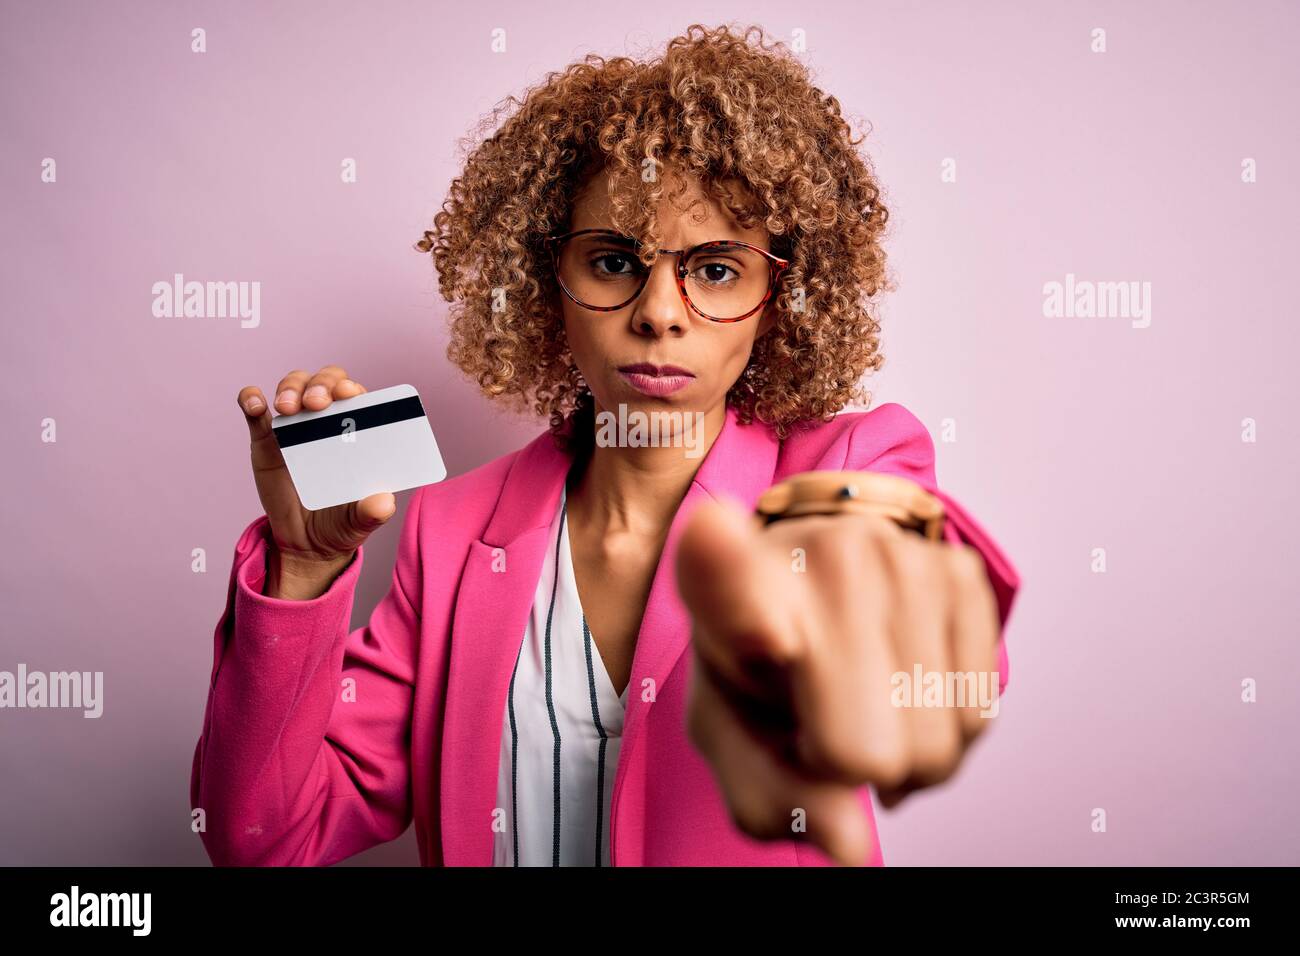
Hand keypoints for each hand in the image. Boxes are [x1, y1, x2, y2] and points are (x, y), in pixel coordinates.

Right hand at [237, 366, 395, 597]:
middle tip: (316, 403)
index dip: (353, 389)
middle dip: (322, 384)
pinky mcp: (266, 439)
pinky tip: (254, 404)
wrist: (306, 543)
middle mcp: (329, 421)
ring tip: (287, 408)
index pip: (359, 397)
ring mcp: (297, 427)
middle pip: (326, 382)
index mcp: (358, 432)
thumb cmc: (341, 522)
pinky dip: (251, 399)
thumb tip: (384, 503)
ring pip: (295, 386)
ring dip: (291, 387)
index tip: (348, 394)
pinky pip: (256, 411)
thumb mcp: (360, 521)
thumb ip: (372, 512)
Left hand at [674, 493, 1000, 865]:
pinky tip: (903, 689)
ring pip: (938, 741)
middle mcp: (821, 556)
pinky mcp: (960, 571)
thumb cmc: (756, 658)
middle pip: (868, 750)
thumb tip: (850, 845)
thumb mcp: (727, 728)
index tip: (711, 532)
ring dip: (905, 750)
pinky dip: (945, 725)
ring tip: (860, 703)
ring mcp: (899, 557)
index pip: (726, 575)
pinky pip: (979, 711)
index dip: (720, 560)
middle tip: (818, 725)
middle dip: (850, 768)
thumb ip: (767, 793)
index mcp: (729, 589)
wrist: (805, 572)